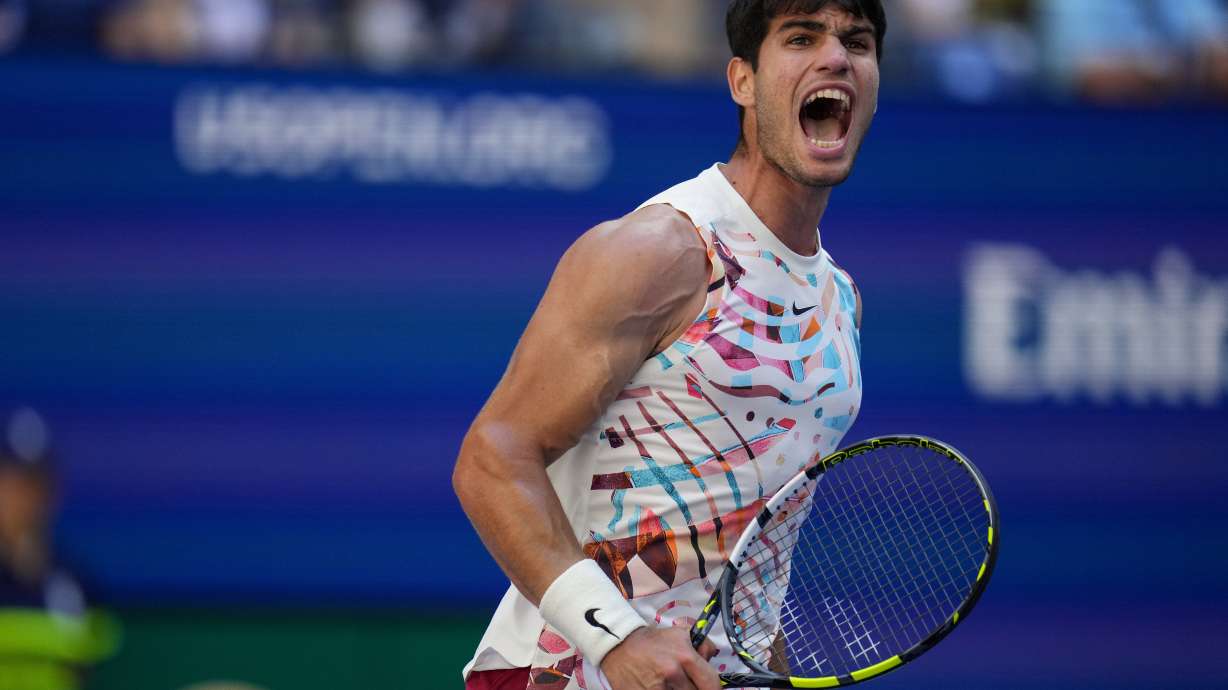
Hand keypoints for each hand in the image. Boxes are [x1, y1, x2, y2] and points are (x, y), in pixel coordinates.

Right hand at [600, 626, 719, 689]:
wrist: (619, 645)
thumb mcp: (680, 634)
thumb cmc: (652, 641)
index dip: (714, 689)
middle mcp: (672, 673)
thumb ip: (702, 644)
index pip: (711, 684)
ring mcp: (657, 687)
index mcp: (684, 657)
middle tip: (686, 683)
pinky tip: (659, 686)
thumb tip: (712, 657)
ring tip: (672, 684)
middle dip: (693, 689)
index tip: (711, 689)